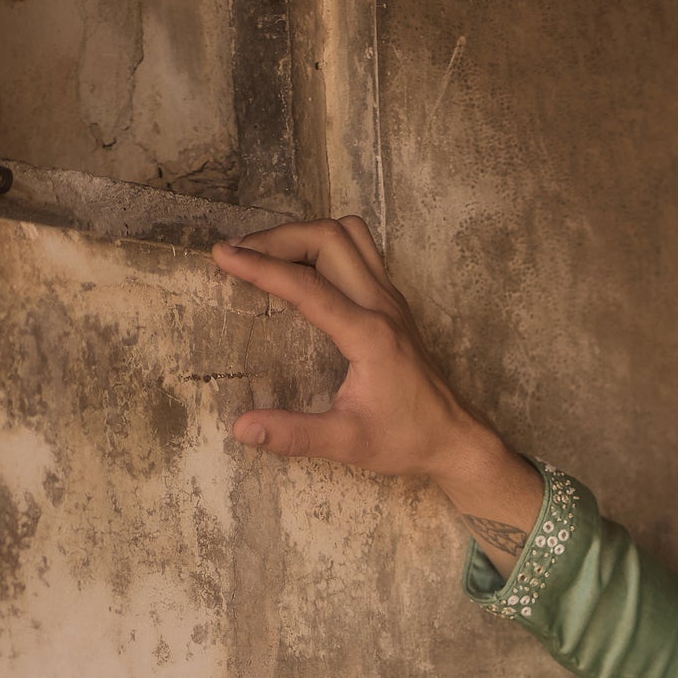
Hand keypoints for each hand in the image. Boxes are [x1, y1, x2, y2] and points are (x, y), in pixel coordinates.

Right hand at [210, 217, 540, 531]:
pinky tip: (302, 265)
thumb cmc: (407, 440)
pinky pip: (360, 251)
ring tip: (266, 252)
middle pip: (328, 239)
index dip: (260, 267)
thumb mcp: (348, 444)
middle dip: (278, 237)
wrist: (456, 438)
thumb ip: (295, 435)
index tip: (221, 255)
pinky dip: (325, 244)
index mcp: (370, 335)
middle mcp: (383, 306)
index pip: (307, 286)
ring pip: (349, 235)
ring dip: (305, 233)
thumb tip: (242, 428)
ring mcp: (392, 300)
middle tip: (238, 253)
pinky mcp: (394, 303)